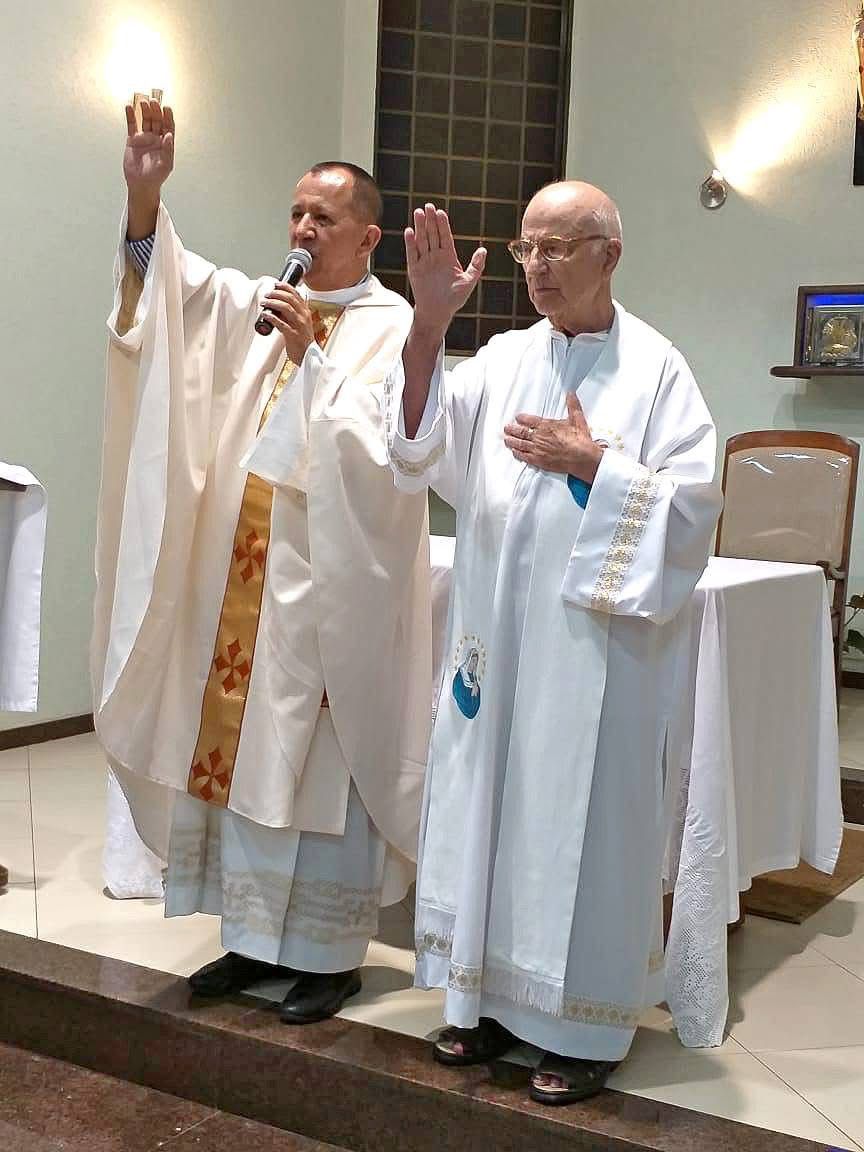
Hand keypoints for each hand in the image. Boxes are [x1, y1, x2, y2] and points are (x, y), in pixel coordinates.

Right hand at [124, 100, 173, 194]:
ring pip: (145, 120)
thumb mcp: (165, 165)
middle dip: (156, 110)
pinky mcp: (133, 140)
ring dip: (144, 110)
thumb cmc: (156, 177)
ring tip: (143, 102)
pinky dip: (130, 116)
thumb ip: (168, 150)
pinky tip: (129, 107)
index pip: (168, 126)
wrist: (140, 185)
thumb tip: (169, 135)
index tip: (166, 107)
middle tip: (153, 101)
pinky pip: (132, 125)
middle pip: (157, 120)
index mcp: (166, 143)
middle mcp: (156, 138)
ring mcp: (144, 138)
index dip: (168, 116)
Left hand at [260, 284, 315, 363]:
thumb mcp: (300, 324)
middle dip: (276, 293)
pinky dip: (271, 317)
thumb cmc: (302, 341)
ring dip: (272, 302)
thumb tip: (276, 308)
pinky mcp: (293, 335)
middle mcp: (304, 316)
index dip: (285, 287)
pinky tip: (264, 314)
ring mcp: (299, 325)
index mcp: (306, 312)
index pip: (296, 294)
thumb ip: (290, 315)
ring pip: (285, 307)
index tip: (276, 284)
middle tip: (267, 294)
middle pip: (290, 298)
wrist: (308, 356)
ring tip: (264, 302)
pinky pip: (280, 323)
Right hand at [405, 204, 485, 336]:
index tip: (440, 212)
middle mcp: (435, 257)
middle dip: (430, 220)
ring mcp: (424, 262)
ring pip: (422, 241)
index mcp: (448, 257)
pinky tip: (409, 231)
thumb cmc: (455, 299)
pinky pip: (412, 254)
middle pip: (432, 234)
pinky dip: (410, 243)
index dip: (442, 224)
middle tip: (428, 206)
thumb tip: (483, 250)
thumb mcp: (469, 281)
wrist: (438, 312)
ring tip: (418, 213)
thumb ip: (476, 266)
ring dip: (420, 227)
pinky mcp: (414, 270)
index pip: (445, 236)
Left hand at [503, 393, 604, 481]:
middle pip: (521, 432)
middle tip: (506, 428)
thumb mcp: (577, 419)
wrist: (582, 457)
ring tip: (506, 440)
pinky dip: (518, 454)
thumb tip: (571, 394)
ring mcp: (538, 450)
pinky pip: (525, 457)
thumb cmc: (580, 440)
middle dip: (512, 430)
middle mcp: (539, 437)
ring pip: (520, 444)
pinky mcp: (539, 461)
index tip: (517, 417)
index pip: (530, 420)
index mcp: (546, 426)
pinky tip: (515, 452)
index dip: (522, 418)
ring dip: (512, 442)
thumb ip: (572, 405)